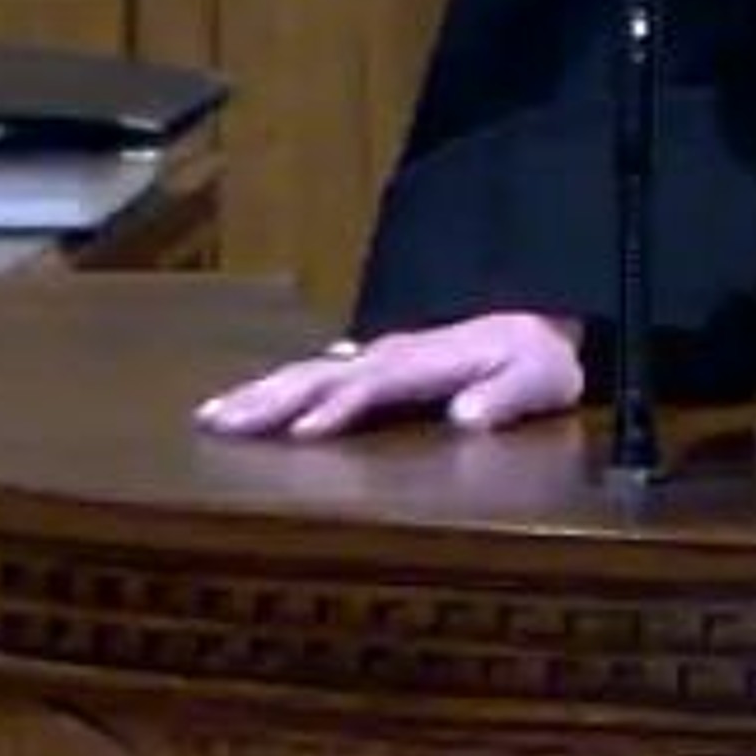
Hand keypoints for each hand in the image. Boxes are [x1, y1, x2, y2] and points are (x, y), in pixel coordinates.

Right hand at [193, 312, 586, 439]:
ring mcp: (382, 356)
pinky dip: (282, 384)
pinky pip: (320, 372)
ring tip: (213, 415)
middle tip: (219, 422)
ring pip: (312, 371)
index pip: (378, 383)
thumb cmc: (539, 361)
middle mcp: (397, 355)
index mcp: (432, 361)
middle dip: (274, 398)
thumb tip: (468, 416)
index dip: (340, 405)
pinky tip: (252, 397)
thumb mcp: (542, 379)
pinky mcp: (376, 365)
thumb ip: (509, 396)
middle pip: (326, 375)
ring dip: (263, 391)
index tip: (300, 431)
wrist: (541, 324)